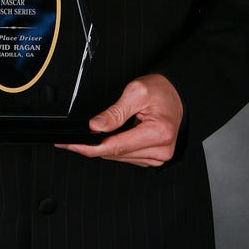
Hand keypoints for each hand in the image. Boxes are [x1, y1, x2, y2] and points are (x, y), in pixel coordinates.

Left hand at [57, 74, 183, 166]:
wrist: (175, 93)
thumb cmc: (160, 90)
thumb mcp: (136, 92)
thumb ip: (115, 111)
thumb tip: (96, 125)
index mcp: (159, 132)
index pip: (118, 146)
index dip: (92, 147)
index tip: (73, 145)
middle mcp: (161, 150)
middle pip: (117, 154)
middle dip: (93, 147)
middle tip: (72, 140)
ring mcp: (159, 156)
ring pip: (120, 158)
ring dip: (104, 148)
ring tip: (93, 135)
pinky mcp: (154, 158)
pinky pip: (128, 157)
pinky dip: (115, 149)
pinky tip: (110, 137)